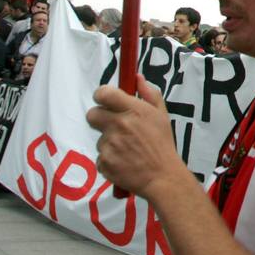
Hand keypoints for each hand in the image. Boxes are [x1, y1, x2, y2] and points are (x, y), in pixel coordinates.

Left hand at [86, 81, 187, 199]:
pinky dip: (110, 160)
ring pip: (100, 138)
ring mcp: (109, 144)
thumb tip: (137, 78)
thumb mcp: (162, 115)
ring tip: (127, 150)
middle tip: (113, 126)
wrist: (162, 177)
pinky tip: (124, 162)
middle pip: (92, 114)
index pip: (103, 93)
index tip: (106, 101)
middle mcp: (119, 125)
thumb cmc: (163, 144)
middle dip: (100, 118)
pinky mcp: (104, 162)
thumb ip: (149, 93)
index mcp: (133, 110)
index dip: (101, 96)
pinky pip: (100, 157)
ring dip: (109, 142)